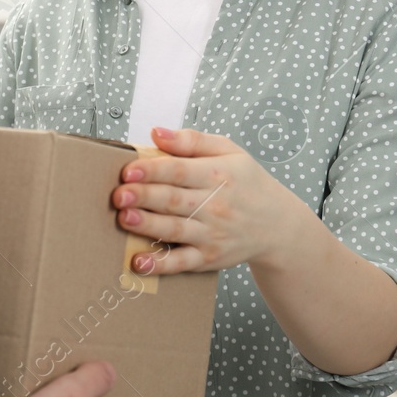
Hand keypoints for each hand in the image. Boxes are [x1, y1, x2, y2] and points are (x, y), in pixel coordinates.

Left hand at [112, 127, 308, 275]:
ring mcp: (211, 234)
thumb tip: (156, 132)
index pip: (180, 171)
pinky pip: (182, 262)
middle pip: (174, 200)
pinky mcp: (208, 258)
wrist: (277, 225)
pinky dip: (160, 265)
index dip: (153, 170)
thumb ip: (191, 140)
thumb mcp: (228, 151)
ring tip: (124, 219)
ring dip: (148, 225)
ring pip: (175, 229)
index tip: (128, 170)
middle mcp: (215, 205)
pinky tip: (140, 262)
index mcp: (217, 174)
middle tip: (119, 195)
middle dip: (144, 197)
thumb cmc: (247, 183)